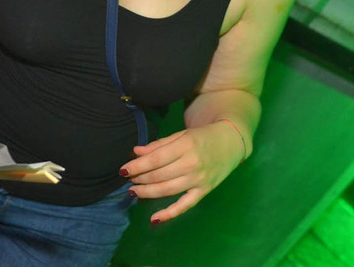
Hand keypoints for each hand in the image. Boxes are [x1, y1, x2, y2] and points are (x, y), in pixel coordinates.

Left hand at [120, 121, 245, 223]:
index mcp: (185, 145)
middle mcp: (192, 163)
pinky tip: (154, 219)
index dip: (137, 166)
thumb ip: (159, 145)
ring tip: (134, 192)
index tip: (123, 170)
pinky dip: (169, 214)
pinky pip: (184, 206)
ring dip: (147, 193)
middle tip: (128, 180)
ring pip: (167, 190)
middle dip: (140, 179)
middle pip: (159, 175)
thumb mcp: (181, 135)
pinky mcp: (204, 191)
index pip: (155, 159)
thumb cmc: (202, 137)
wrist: (231, 142)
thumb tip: (136, 152)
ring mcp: (199, 179)